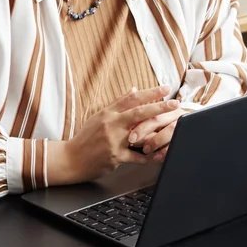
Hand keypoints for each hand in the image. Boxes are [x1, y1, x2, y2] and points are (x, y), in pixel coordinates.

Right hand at [57, 86, 178, 181]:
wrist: (70, 159)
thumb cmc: (86, 138)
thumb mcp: (99, 117)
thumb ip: (118, 104)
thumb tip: (135, 89)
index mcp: (108, 113)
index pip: (132, 98)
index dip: (150, 92)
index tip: (166, 88)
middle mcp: (111, 124)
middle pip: (139, 112)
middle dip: (159, 107)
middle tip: (175, 103)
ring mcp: (114, 140)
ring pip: (141, 134)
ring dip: (159, 132)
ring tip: (174, 129)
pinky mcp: (116, 156)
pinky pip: (138, 157)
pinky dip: (151, 156)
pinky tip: (162, 154)